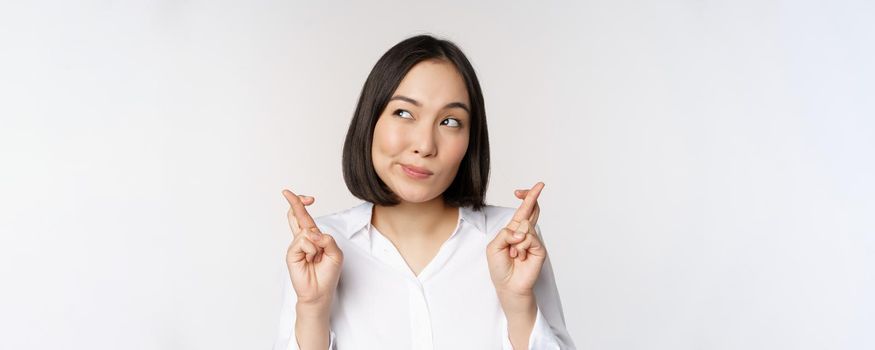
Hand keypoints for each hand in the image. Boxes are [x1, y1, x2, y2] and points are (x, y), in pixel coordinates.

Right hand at [282, 189, 342, 306]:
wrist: (320, 292)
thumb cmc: (328, 274)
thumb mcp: (336, 253)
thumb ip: (327, 239)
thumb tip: (312, 232)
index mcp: (314, 237)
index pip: (305, 217)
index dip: (303, 204)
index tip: (307, 198)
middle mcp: (303, 239)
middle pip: (296, 216)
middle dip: (294, 202)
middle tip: (286, 192)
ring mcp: (296, 246)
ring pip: (306, 231)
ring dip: (315, 243)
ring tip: (316, 258)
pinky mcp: (291, 253)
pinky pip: (302, 241)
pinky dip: (310, 249)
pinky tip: (310, 259)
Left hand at [486, 182, 546, 296]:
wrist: (508, 286)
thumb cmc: (500, 268)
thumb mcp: (493, 247)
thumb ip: (505, 234)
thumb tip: (522, 232)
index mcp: (513, 230)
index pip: (523, 211)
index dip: (527, 198)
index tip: (534, 188)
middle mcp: (525, 234)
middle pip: (532, 210)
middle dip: (533, 196)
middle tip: (540, 185)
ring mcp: (533, 241)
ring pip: (525, 226)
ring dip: (515, 240)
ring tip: (514, 254)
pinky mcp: (539, 249)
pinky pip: (529, 238)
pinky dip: (521, 247)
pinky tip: (520, 257)